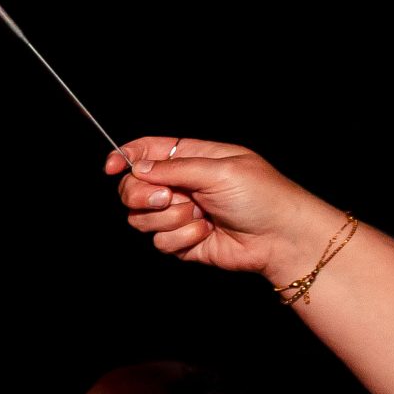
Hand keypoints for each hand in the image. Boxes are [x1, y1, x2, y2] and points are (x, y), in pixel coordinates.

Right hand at [104, 137, 344, 285]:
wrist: (282, 238)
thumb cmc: (263, 196)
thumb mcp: (219, 170)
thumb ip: (174, 168)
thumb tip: (138, 168)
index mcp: (193, 158)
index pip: (148, 151)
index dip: (125, 157)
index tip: (111, 167)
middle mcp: (183, 185)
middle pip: (135, 188)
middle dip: (144, 195)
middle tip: (167, 198)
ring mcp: (181, 214)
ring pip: (142, 218)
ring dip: (170, 219)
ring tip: (200, 216)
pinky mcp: (183, 241)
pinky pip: (160, 242)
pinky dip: (182, 239)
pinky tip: (206, 234)